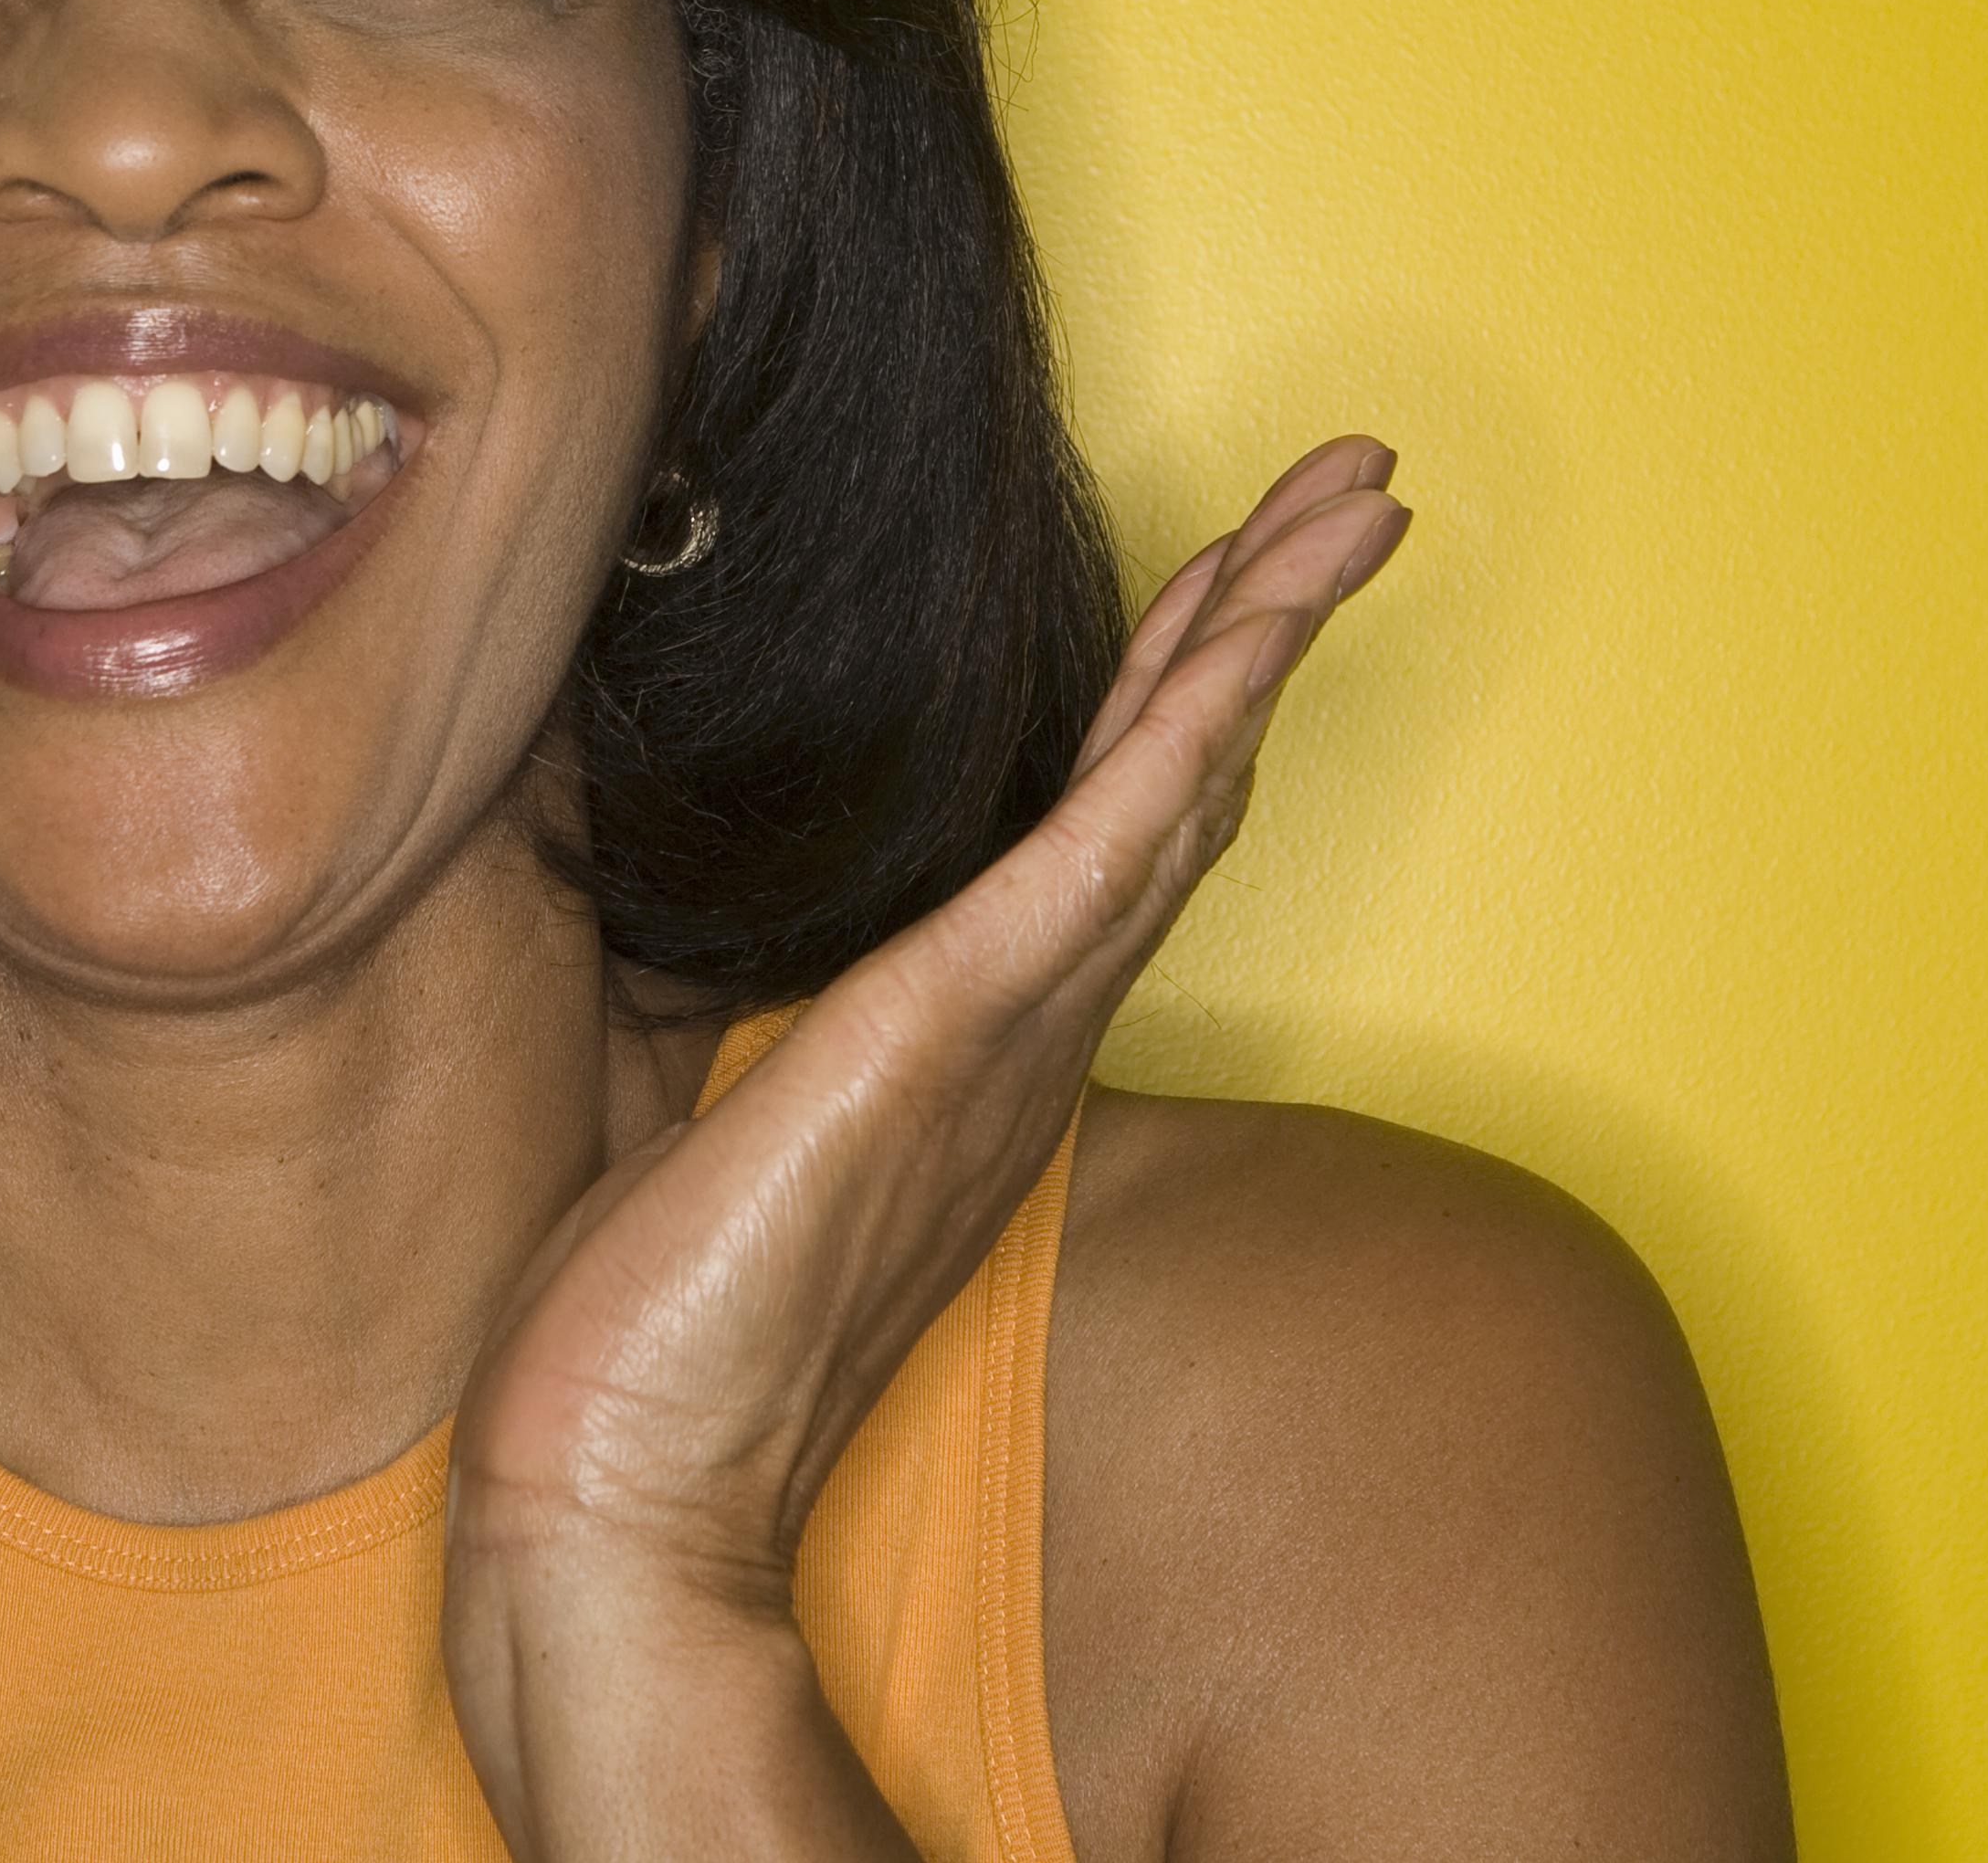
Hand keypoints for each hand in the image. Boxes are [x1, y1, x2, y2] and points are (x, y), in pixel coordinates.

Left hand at [442, 437, 1408, 1856]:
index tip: (1244, 576)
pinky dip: (1178, 737)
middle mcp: (1028, 1028)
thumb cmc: (653, 1327)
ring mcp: (1004, 1028)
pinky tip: (1238, 644)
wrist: (625, 1494)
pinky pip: (1097, 854)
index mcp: (979, 1040)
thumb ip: (730, 991)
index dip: (1190, 691)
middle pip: (1186, 778)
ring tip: (1353, 508)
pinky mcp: (948, 1028)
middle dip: (1273, 618)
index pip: (1110, 825)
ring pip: (1174, 785)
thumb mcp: (696, 1099)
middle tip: (1362, 494)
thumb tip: (664, 894)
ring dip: (1264, 631)